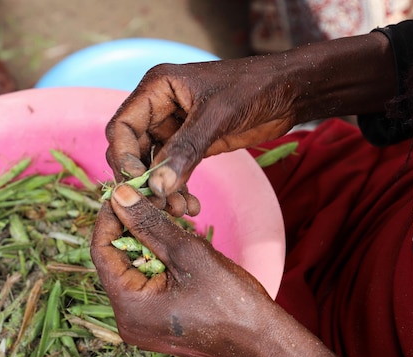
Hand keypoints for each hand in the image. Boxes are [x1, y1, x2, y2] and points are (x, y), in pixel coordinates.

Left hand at [91, 184, 412, 356]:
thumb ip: (149, 223)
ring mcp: (142, 325)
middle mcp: (128, 321)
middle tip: (148, 201)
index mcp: (129, 309)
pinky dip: (157, 261)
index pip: (101, 253)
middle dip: (131, 229)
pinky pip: (147, 284)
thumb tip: (120, 195)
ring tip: (167, 219)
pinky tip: (175, 243)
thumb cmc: (231, 300)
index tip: (122, 192)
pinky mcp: (157, 322)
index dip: (109, 219)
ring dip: (147, 242)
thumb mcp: (188, 253)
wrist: (263, 340)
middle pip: (116, 262)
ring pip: (132, 270)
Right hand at [105, 33, 394, 206]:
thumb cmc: (254, 89)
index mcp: (156, 89)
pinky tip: (190, 207)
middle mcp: (158, 108)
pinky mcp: (190, 144)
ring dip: (163, 190)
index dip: (123, 157)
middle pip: (132, 150)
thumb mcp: (217, 117)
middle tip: (160, 204)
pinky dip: (178, 190)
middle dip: (145, 179)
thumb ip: (185, 150)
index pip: (122, 127)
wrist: (290, 91)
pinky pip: (173, 171)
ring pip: (154, 166)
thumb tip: (157, 187)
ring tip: (180, 210)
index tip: (140, 183)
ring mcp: (173, 127)